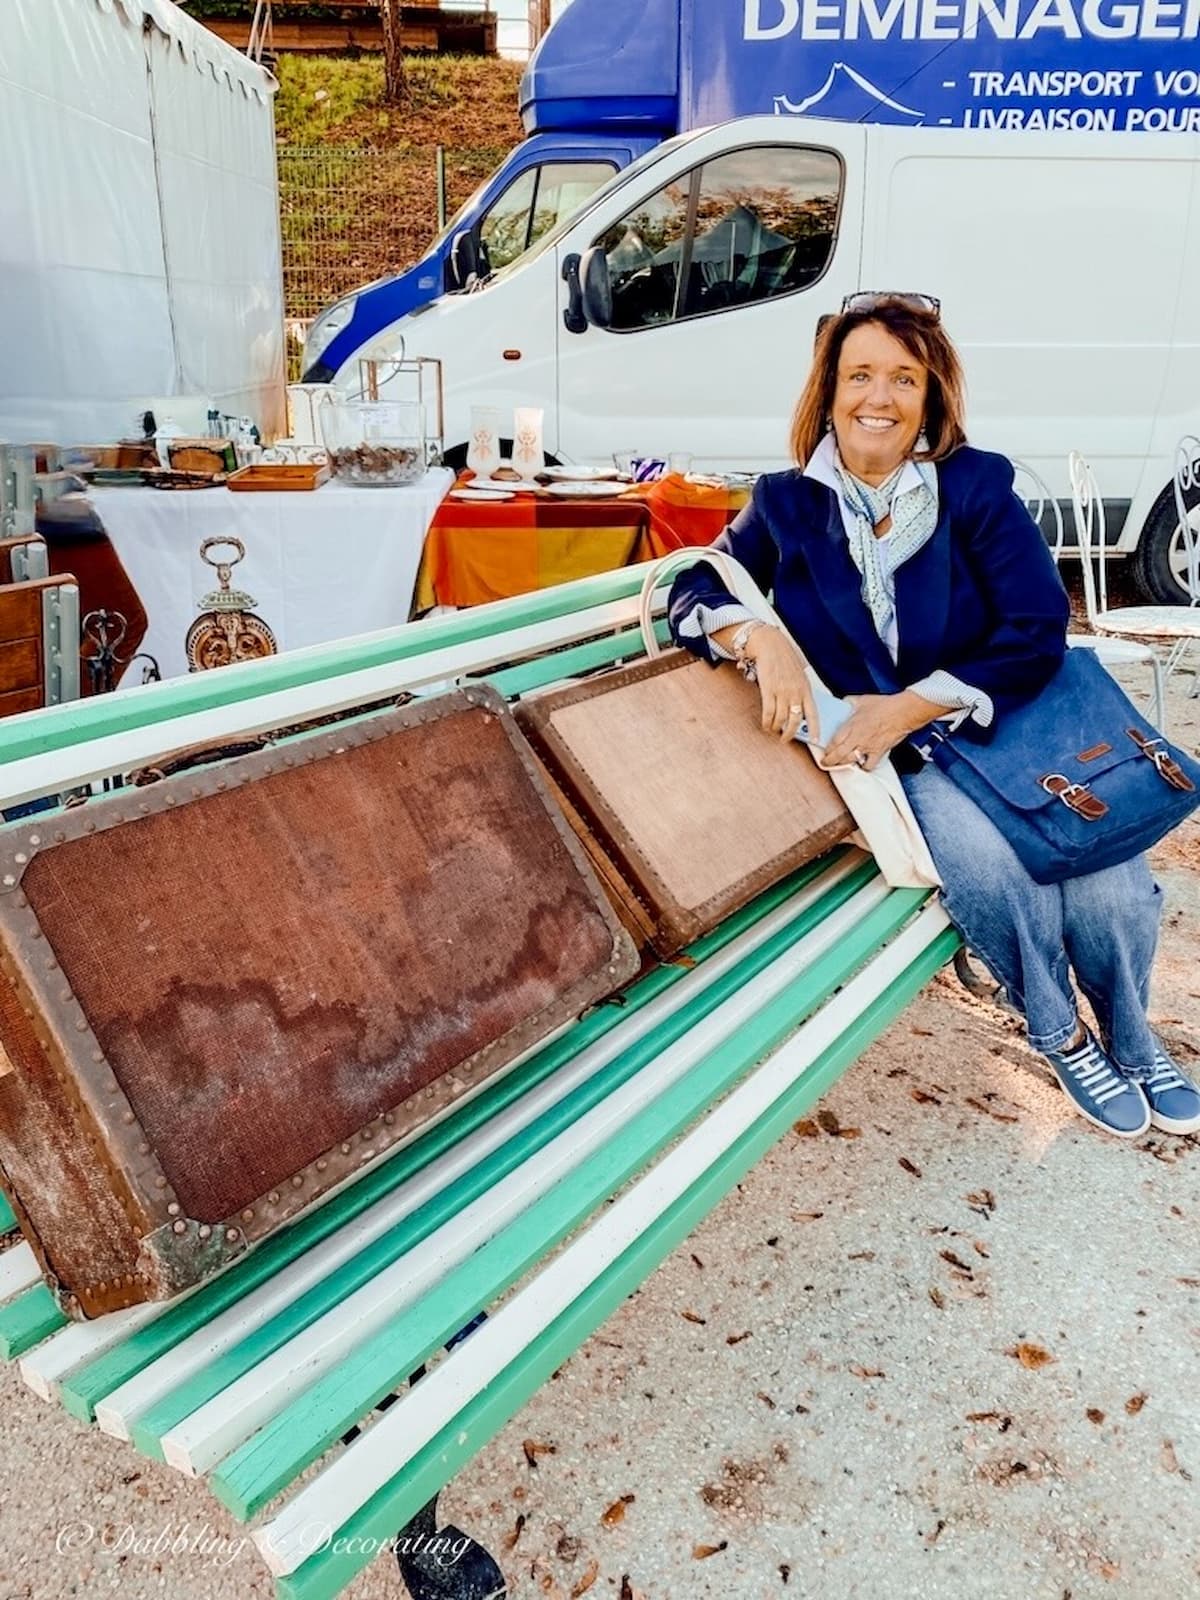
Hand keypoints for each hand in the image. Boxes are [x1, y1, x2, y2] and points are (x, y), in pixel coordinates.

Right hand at [742, 624, 819, 743]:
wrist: (770, 645)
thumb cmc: (784, 660)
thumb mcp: (799, 676)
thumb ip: (801, 692)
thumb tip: (799, 711)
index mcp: (806, 689)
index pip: (814, 714)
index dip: (815, 729)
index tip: (816, 741)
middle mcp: (796, 692)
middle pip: (796, 721)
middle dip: (790, 734)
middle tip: (785, 739)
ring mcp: (782, 692)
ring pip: (781, 719)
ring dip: (776, 728)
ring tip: (773, 730)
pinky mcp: (768, 690)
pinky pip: (768, 713)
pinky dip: (767, 722)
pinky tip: (765, 725)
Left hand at [820, 690, 940, 771]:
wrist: (903, 712)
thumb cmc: (884, 705)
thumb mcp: (862, 700)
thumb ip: (849, 702)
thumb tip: (843, 702)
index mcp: (852, 725)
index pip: (834, 741)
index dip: (827, 749)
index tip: (824, 751)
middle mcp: (858, 738)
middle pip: (839, 755)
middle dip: (830, 761)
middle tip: (826, 763)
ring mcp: (868, 747)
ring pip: (851, 761)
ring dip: (843, 765)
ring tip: (840, 765)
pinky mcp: (879, 752)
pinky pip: (869, 765)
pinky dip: (864, 767)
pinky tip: (862, 764)